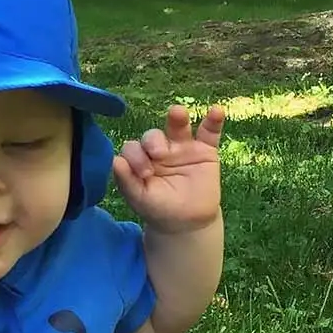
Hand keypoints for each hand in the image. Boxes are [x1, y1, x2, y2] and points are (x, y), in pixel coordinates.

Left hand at [113, 105, 224, 232]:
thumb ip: (125, 180)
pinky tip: (216, 110)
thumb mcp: (139, 198)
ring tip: (177, 113)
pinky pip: (210, 132)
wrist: (187, 222)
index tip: (144, 173)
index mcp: (140, 159)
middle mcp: (160, 149)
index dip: (135, 156)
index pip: (133, 148)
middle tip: (158, 155)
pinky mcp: (205, 150)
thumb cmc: (158, 209)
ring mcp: (183, 148)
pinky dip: (214, 120)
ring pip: (178, 127)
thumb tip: (115, 160)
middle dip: (153, 141)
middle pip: (153, 135)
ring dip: (177, 117)